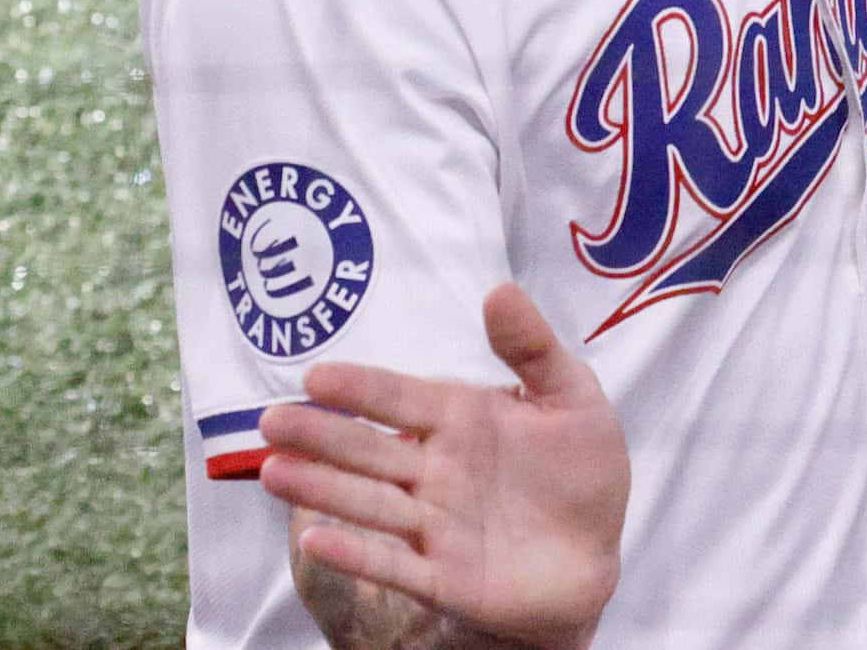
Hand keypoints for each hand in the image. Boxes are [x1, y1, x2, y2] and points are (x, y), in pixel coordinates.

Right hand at [260, 283, 629, 649]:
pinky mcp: (445, 576)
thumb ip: (533, 346)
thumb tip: (497, 290)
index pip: (402, 397)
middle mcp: (437, 468)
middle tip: (270, 421)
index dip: (361, 387)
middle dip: (321, 435)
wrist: (595, 551)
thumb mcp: (571, 395)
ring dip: (322, 488)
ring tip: (273, 471)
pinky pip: (395, 563)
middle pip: (370, 448)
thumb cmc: (580, 467)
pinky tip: (315, 539)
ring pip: (370, 501)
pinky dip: (356, 552)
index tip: (316, 375)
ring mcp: (435, 523)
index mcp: (461, 418)